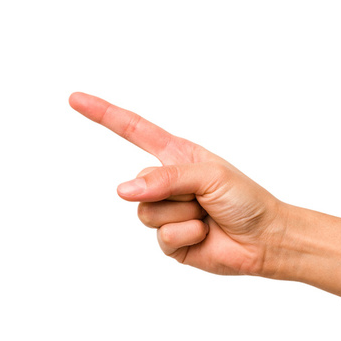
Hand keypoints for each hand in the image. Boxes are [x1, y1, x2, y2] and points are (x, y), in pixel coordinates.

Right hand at [69, 92, 286, 276]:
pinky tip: (205, 234)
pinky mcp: (169, 241)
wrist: (265, 239)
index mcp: (177, 156)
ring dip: (183, 215)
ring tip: (206, 216)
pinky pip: (161, 237)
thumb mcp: (208, 175)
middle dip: (173, 191)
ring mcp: (166, 213)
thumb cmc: (245, 198)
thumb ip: (166, 178)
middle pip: (139, 183)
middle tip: (204, 197)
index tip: (76, 99)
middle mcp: (166, 183)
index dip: (104, 115)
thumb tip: (124, 190)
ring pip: (146, 213)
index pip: (134, 131)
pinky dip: (187, 235)